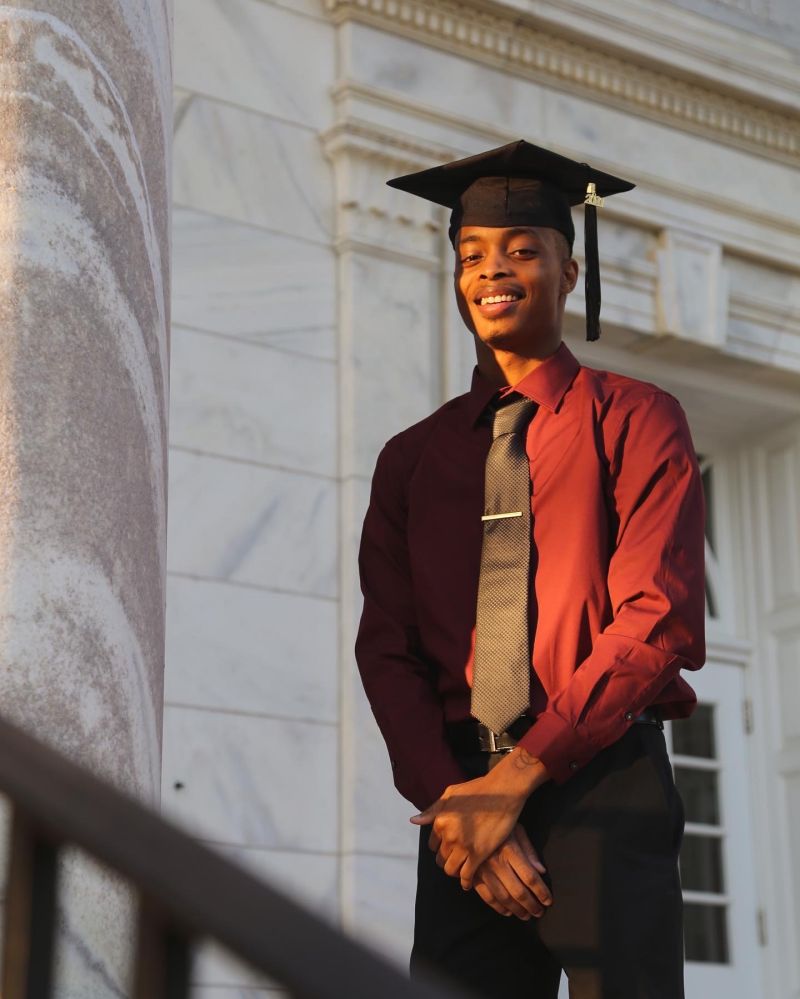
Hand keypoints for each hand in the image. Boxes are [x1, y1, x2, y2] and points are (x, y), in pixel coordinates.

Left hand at [410, 746, 549, 887]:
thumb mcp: (451, 793)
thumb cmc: (478, 789)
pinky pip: (466, 875)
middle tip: (456, 860)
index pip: (432, 844)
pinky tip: (468, 883)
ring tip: (461, 870)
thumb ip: (433, 810)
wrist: (503, 791)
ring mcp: (463, 845)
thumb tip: (413, 821)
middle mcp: (448, 834)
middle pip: (440, 858)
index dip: (440, 847)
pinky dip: (465, 882)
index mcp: (440, 820)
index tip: (449, 848)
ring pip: (450, 869)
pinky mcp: (478, 853)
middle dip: (447, 860)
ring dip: (455, 872)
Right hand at [472, 825, 553, 919]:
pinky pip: (487, 897)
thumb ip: (529, 850)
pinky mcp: (473, 876)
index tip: (548, 900)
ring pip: (503, 898)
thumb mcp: (516, 829)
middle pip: (518, 891)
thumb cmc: (497, 825)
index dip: (541, 891)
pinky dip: (498, 908)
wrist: (467, 821)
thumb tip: (541, 871)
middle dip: (532, 905)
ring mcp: (484, 871)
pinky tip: (507, 912)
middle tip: (540, 912)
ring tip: (526, 916)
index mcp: (510, 850)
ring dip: (517, 910)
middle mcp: (497, 863)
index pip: (530, 877)